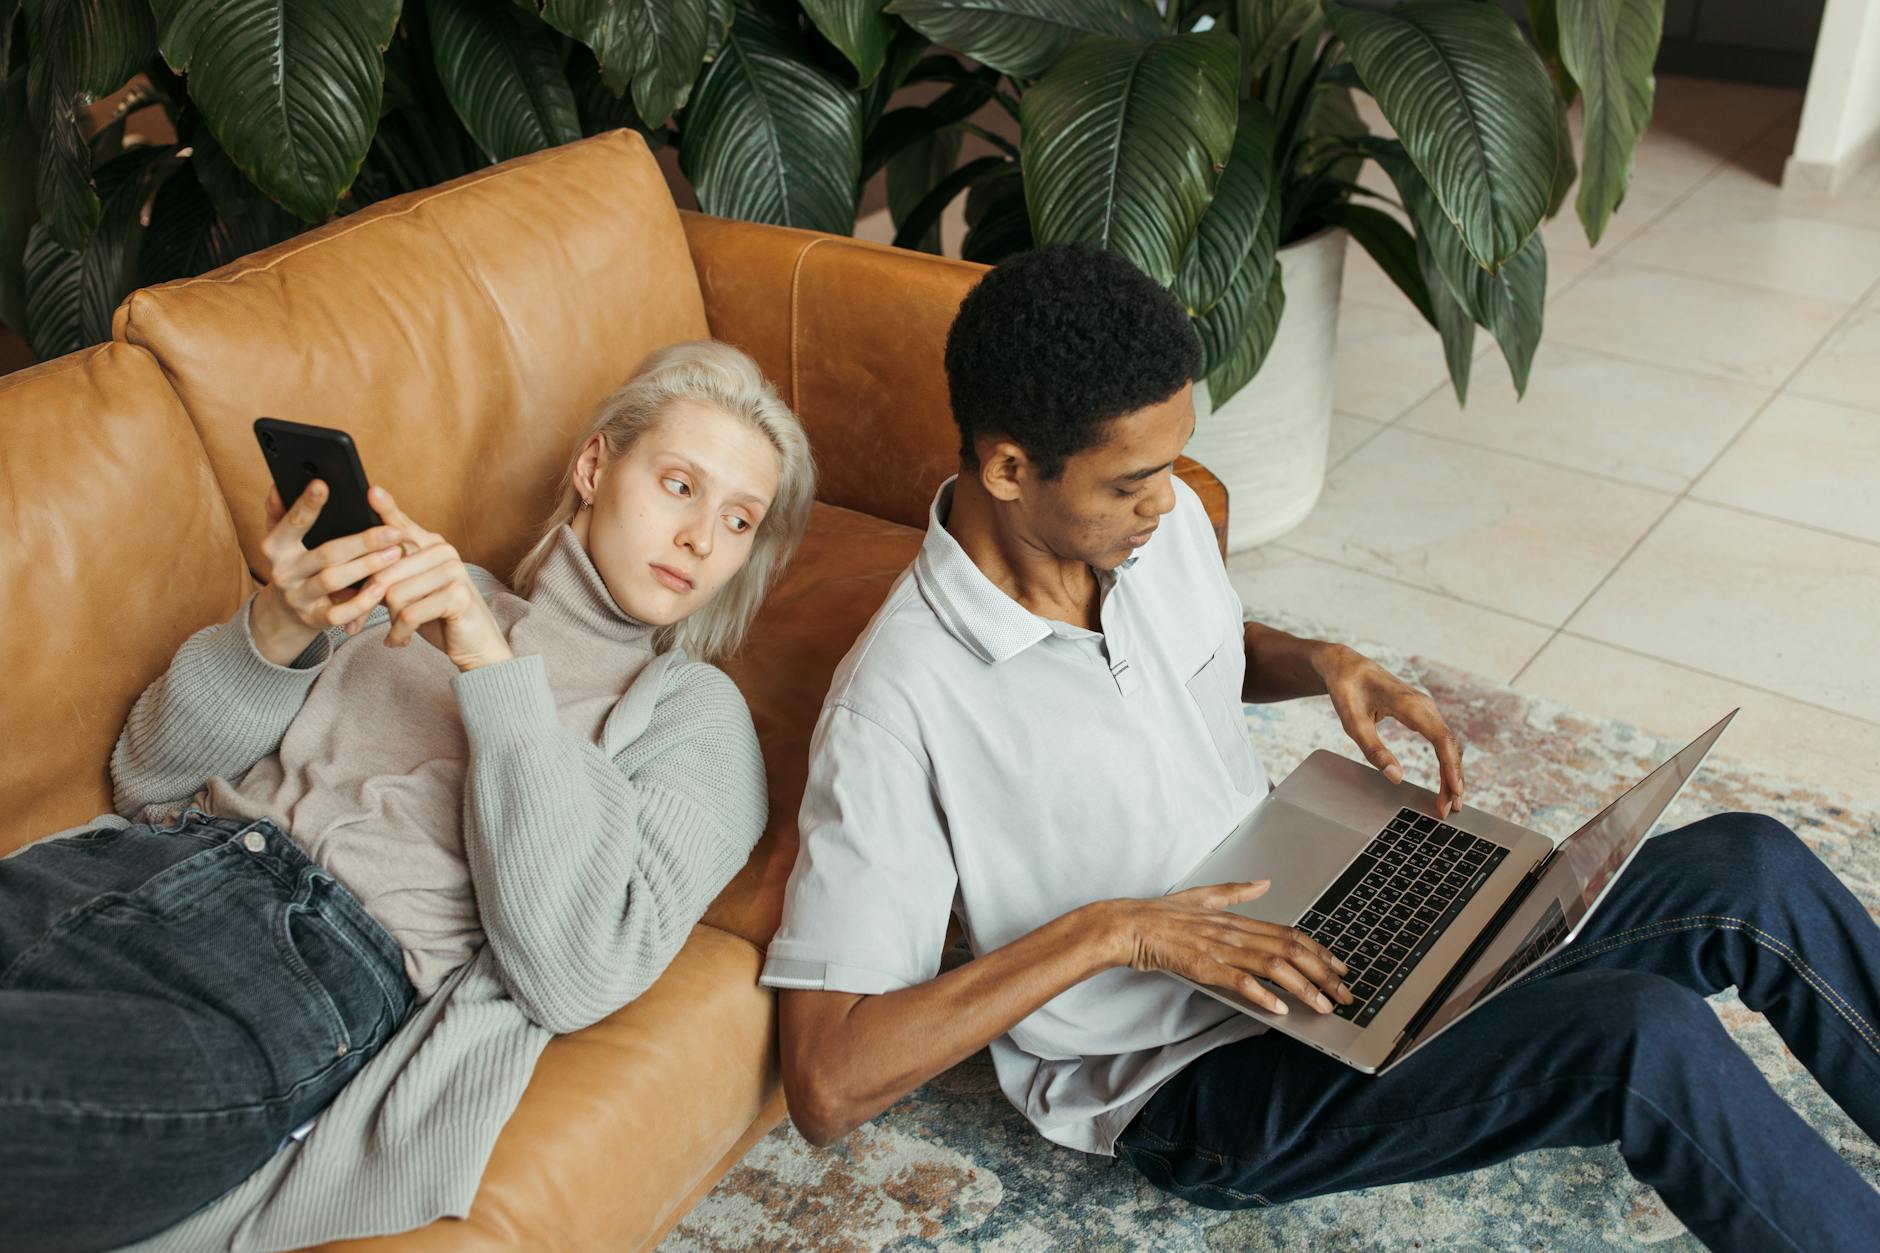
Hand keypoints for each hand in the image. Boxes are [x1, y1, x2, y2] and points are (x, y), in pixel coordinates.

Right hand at [252, 479, 410, 663]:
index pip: (293, 523)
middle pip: (325, 554)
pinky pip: (340, 613)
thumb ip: (282, 513)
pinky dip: (362, 602)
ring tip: (395, 554)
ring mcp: (298, 598)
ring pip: (333, 581)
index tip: (323, 484)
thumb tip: (279, 486)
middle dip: (362, 542)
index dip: (307, 504)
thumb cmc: (297, 563)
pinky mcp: (314, 619)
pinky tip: (382, 588)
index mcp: (276, 547)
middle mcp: (284, 572)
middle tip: (393, 531)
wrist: (287, 611)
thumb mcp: (285, 539)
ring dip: (367, 567)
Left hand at [356, 485, 513, 672]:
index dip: (386, 508)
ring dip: (389, 621)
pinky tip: (400, 640)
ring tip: (396, 631)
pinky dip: (400, 633)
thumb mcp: (409, 592)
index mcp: (431, 545)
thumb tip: (351, 576)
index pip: (401, 525)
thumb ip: (387, 576)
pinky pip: (410, 613)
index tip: (371, 491)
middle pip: (384, 570)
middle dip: (369, 603)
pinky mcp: (458, 595)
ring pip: (394, 594)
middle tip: (360, 623)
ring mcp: (453, 570)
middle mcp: (443, 552)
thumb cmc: (438, 617)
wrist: (474, 646)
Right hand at [1110, 883, 1351, 1015]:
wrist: (1129, 925)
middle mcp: (1234, 932)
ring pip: (1272, 965)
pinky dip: (1262, 994)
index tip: (1339, 969)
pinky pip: (1238, 980)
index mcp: (1236, 919)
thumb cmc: (1161, 916)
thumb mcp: (1204, 896)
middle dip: (1323, 974)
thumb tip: (1264, 883)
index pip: (1289, 934)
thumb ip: (1236, 892)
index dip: (1320, 952)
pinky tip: (1278, 1009)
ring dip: (1303, 988)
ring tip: (1323, 1006)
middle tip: (1344, 994)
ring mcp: (1220, 948)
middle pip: (1290, 950)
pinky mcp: (1203, 965)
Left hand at [1316, 644, 1464, 816]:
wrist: (1347, 667)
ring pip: (1449, 744)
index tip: (1454, 790)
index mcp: (1409, 705)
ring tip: (1451, 802)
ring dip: (1453, 773)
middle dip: (1454, 778)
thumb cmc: (1348, 691)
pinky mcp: (1423, 715)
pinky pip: (1442, 741)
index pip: (1440, 739)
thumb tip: (1396, 777)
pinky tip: (1446, 782)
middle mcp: (1424, 706)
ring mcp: (1426, 709)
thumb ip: (1373, 750)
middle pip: (1450, 745)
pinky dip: (1447, 763)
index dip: (1450, 766)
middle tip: (1452, 809)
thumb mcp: (1353, 722)